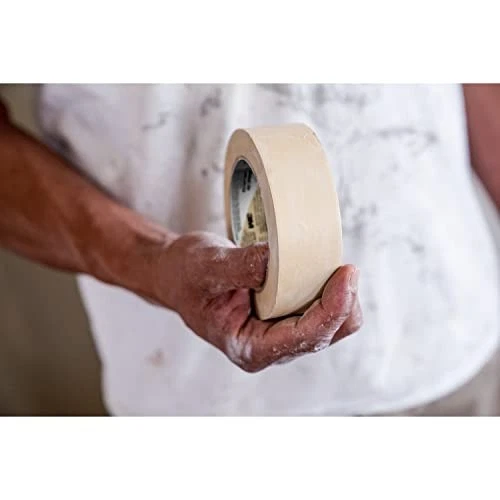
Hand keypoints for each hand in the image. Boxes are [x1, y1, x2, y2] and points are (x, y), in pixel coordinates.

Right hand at [152, 231, 361, 371]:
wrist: (178, 275)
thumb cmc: (185, 275)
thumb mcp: (205, 266)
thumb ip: (241, 266)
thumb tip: (278, 261)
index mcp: (249, 347)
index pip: (304, 338)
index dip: (333, 309)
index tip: (347, 274)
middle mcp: (269, 346)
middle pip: (326, 335)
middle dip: (343, 303)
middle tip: (345, 266)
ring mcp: (279, 333)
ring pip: (330, 325)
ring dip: (339, 297)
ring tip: (334, 266)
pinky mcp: (285, 317)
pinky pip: (320, 309)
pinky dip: (328, 290)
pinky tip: (322, 270)